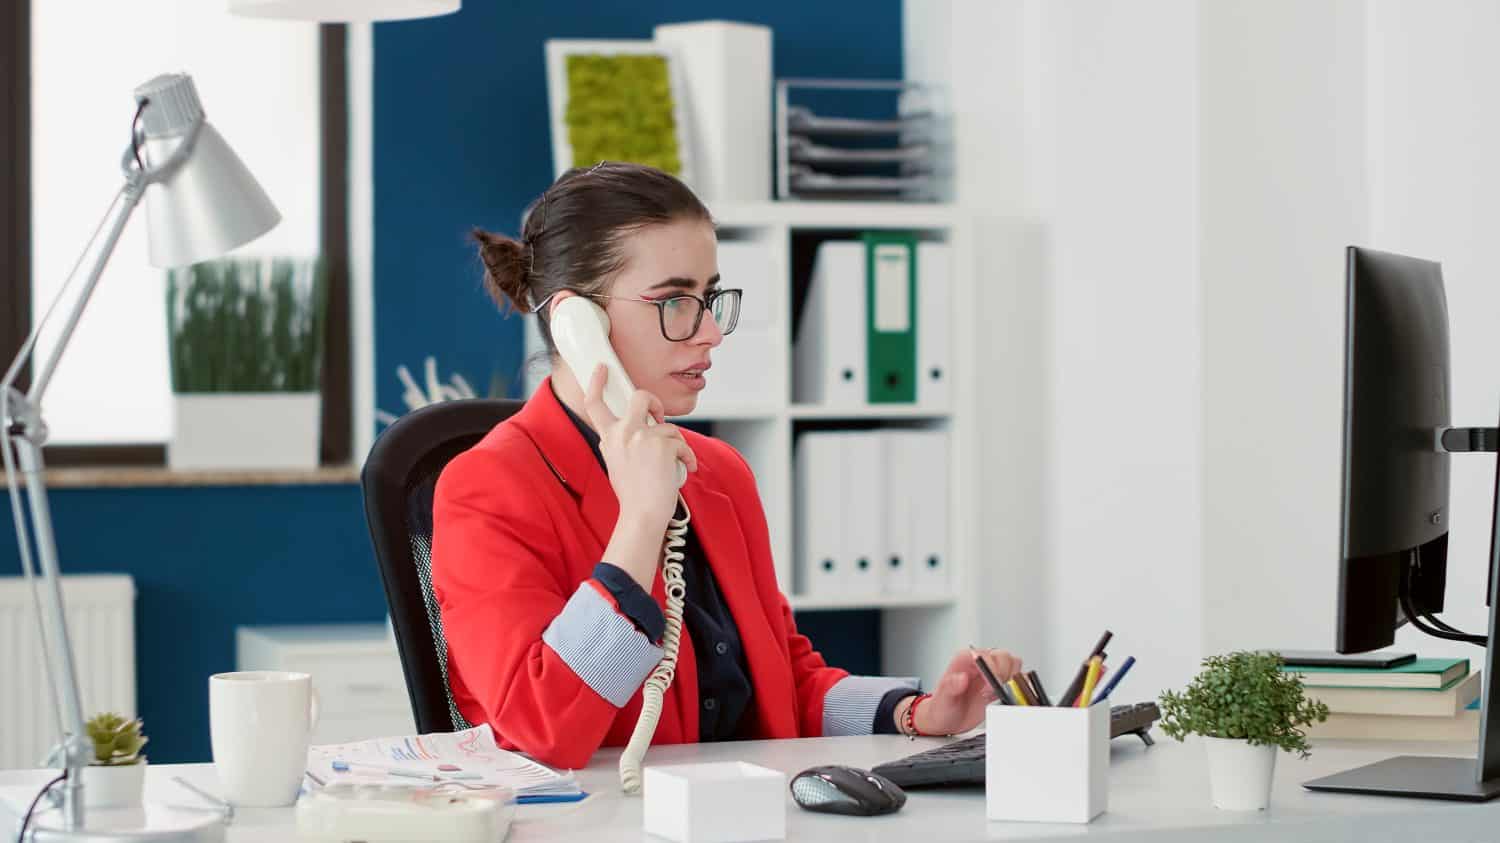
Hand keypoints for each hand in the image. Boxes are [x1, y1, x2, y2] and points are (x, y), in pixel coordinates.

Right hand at [584, 364, 697, 528]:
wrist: (642, 514)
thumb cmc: (633, 495)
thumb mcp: (617, 463)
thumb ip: (625, 442)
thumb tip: (647, 428)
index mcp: (608, 438)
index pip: (595, 404)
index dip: (596, 383)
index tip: (602, 368)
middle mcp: (622, 432)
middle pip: (641, 397)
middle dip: (655, 402)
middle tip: (659, 418)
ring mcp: (642, 436)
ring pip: (668, 427)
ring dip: (676, 444)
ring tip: (673, 464)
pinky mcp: (663, 444)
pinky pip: (682, 443)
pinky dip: (687, 457)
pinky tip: (685, 468)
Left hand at [907, 648, 1023, 735]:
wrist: (946, 722)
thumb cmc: (941, 708)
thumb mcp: (943, 699)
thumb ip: (950, 687)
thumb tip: (961, 678)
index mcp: (964, 660)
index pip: (985, 655)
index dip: (992, 668)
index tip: (991, 685)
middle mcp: (978, 664)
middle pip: (1003, 656)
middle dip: (1004, 673)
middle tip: (995, 691)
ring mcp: (989, 674)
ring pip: (1011, 664)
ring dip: (1011, 679)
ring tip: (999, 693)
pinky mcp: (997, 686)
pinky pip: (1014, 679)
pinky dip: (1015, 687)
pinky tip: (1004, 697)